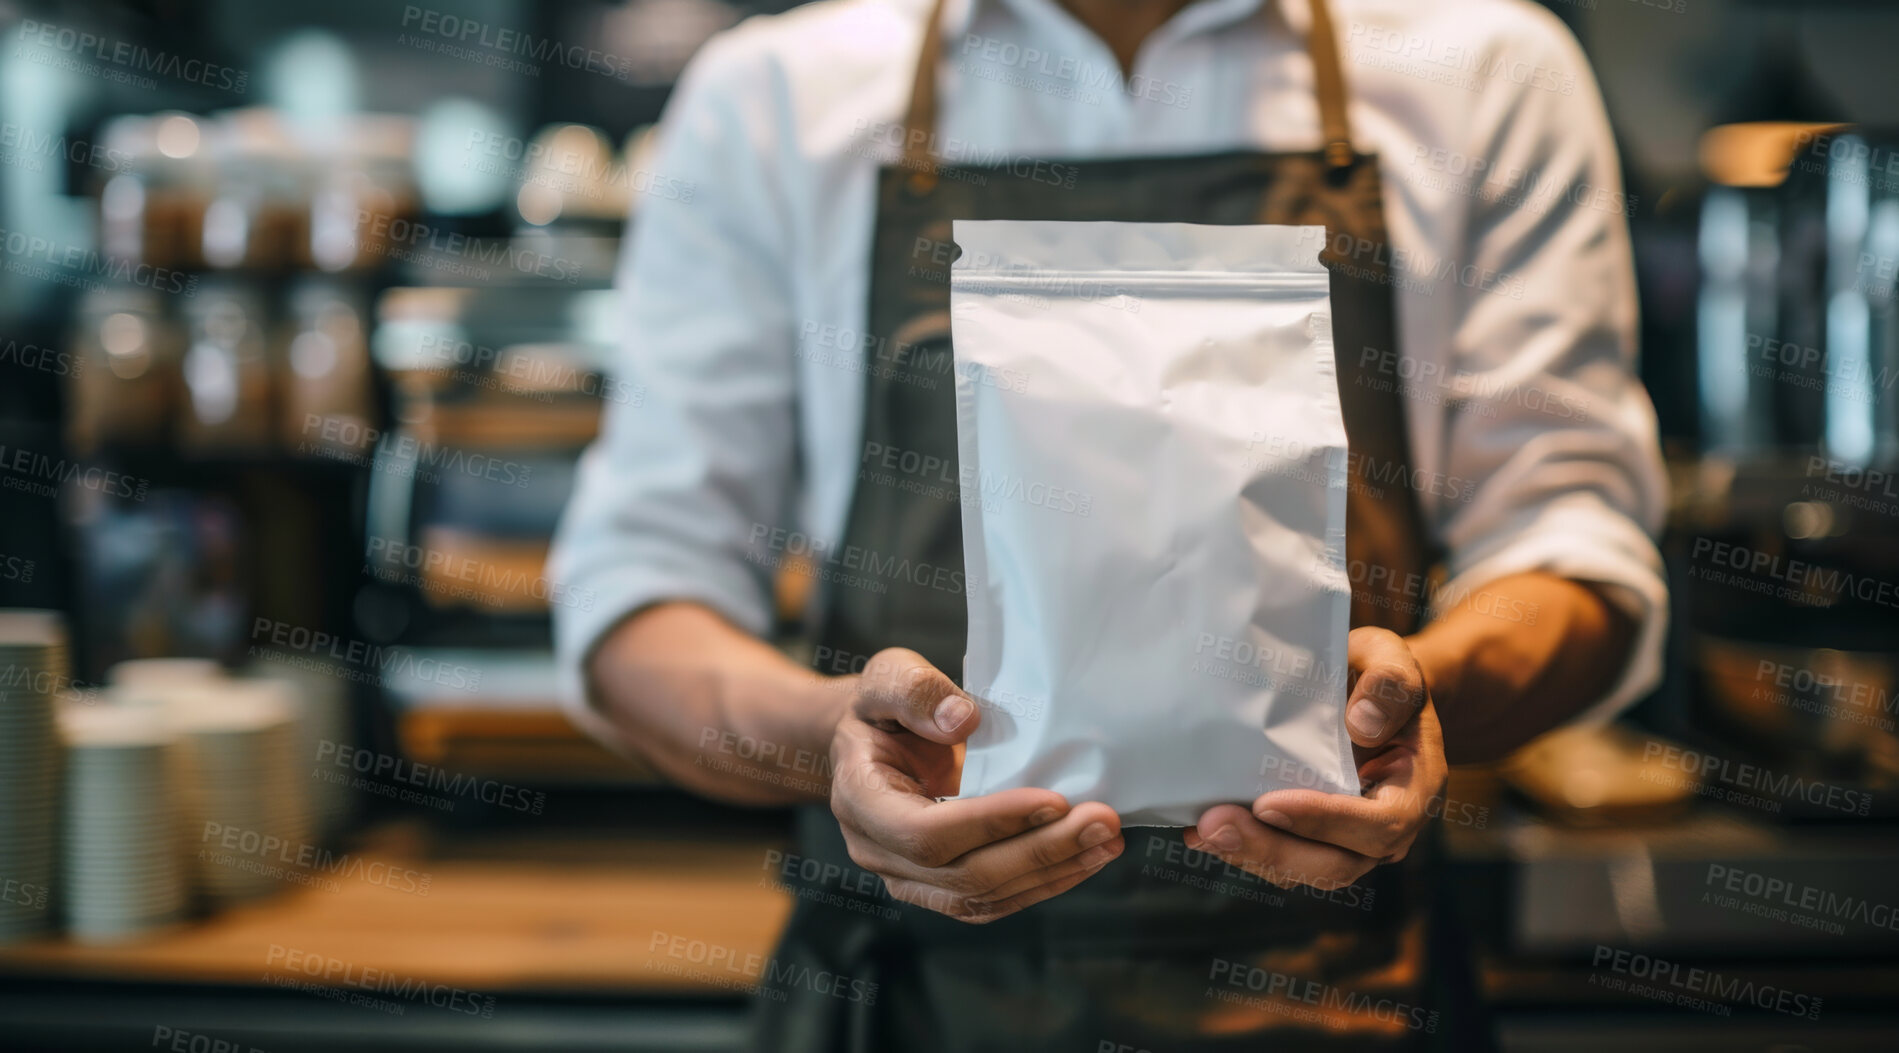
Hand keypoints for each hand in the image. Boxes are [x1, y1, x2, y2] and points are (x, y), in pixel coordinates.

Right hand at [829, 647, 1122, 922]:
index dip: (989, 823)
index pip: (924, 833)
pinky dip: (1043, 882)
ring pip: (982, 895)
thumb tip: (963, 721)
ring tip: (1106, 841)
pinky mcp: (938, 887)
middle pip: (963, 874)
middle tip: (1101, 821)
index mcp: (859, 798)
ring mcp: (906, 878)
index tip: (1052, 800)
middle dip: (1039, 851)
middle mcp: (878, 851)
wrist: (873, 740)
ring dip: (1052, 872)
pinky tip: (1085, 858)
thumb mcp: (888, 676)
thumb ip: (916, 691)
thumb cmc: (883, 706)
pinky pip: (992, 899)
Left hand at [1184, 627, 1447, 890]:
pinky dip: (1241, 847)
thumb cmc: (1378, 674)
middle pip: (1336, 863)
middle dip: (1272, 849)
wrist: (1368, 692)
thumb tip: (1361, 726)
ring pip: (1304, 870)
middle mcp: (1386, 828)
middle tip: (1215, 825)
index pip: (1378, 824)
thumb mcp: (1392, 658)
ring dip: (1250, 854)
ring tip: (1200, 829)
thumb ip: (1388, 683)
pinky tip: (1198, 830)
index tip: (1268, 803)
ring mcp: (1350, 841)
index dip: (1325, 820)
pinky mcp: (1315, 840)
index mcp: (1414, 789)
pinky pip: (1282, 858)